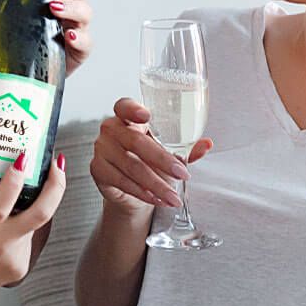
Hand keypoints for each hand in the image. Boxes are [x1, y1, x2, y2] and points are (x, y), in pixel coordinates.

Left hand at [0, 0, 92, 74]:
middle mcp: (72, 5)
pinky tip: (67, 35)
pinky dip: (79, 37)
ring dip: (70, 7)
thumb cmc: (25, 31)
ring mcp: (77, 27)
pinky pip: (86, 42)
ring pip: (85, 11)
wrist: (22, 64)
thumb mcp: (14, 1)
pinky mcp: (79, 49)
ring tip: (53, 8)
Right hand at [0, 132, 67, 305]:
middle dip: (57, 187)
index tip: (24, 157)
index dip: (15, 180)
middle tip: (57, 164)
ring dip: (32, 206)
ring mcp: (14, 258)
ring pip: (34, 224)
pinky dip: (23, 227)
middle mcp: (1, 243)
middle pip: (41, 214)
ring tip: (27, 191)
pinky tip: (12, 223)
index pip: (3, 202)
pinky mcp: (20, 268)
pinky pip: (29, 239)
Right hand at [90, 97, 214, 217]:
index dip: (133, 110)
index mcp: (128, 117)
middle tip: (182, 173)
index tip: (147, 116)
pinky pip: (121, 181)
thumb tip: (207, 144)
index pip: (125, 106)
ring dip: (156, 184)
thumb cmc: (149, 162)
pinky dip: (142, 192)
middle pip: (135, 141)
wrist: (132, 189)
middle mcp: (111, 129)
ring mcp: (102, 148)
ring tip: (173, 196)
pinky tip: (156, 198)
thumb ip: (186, 148)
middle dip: (162, 160)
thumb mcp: (169, 153)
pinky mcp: (97, 169)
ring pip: (131, 166)